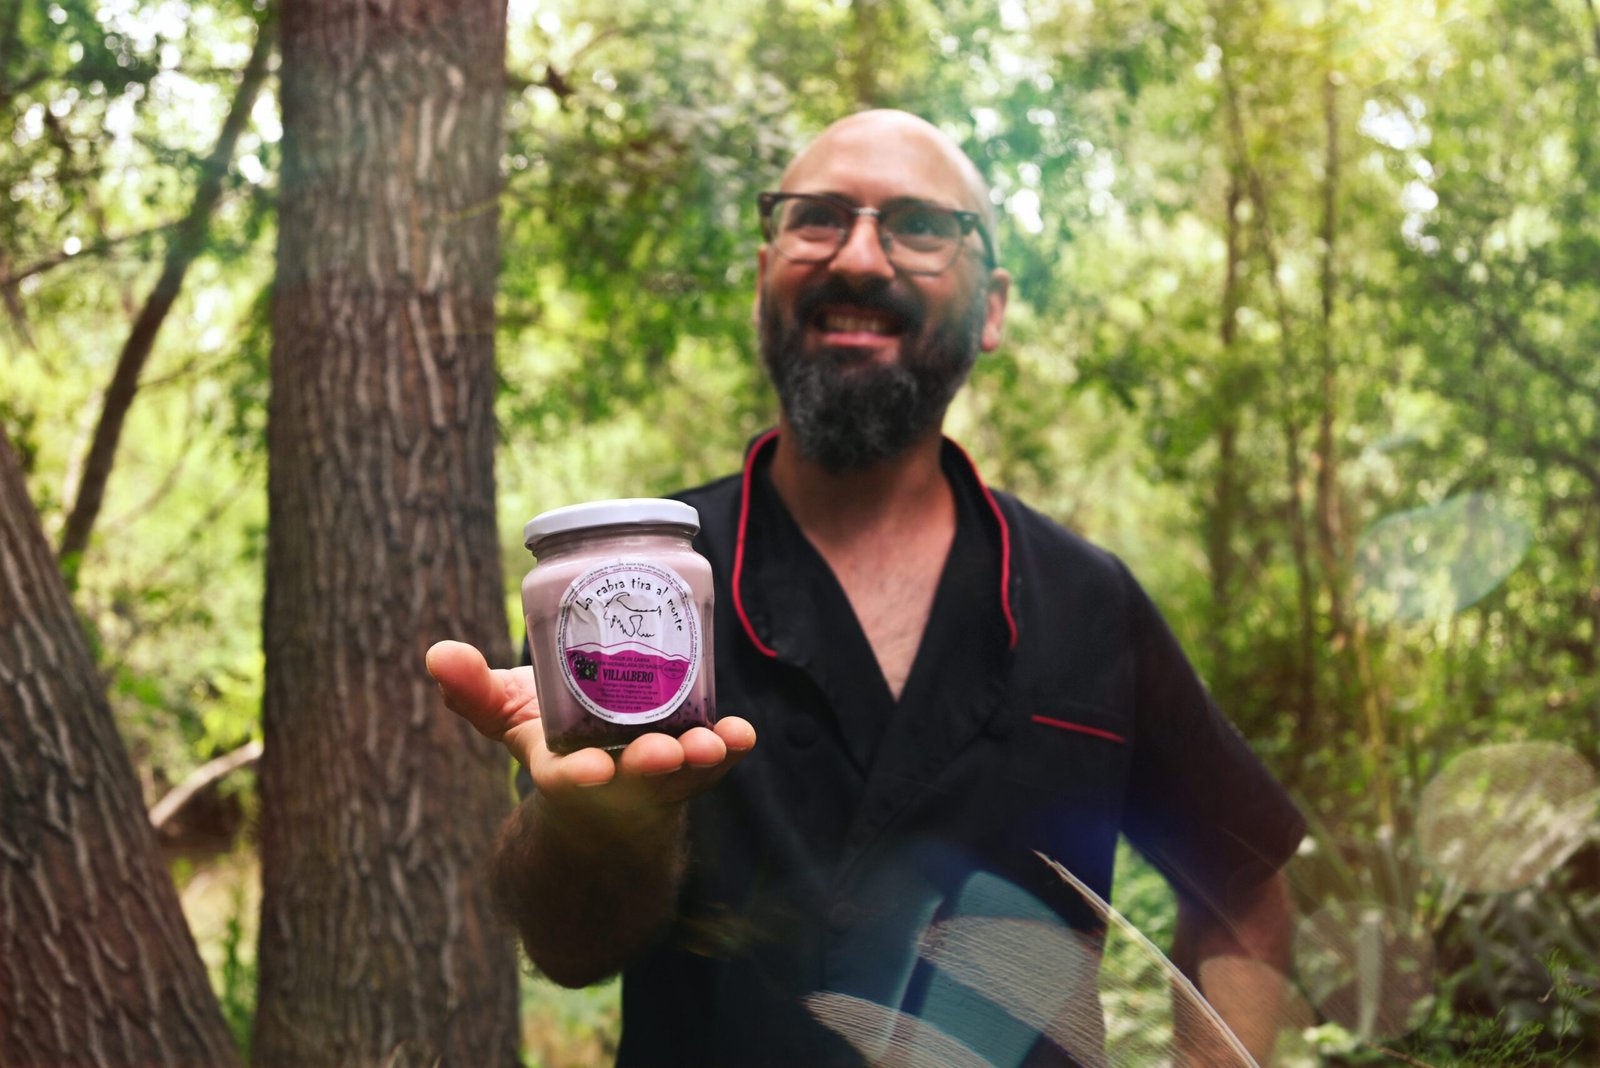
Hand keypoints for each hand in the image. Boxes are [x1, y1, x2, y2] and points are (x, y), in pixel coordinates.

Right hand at [425, 639, 756, 812]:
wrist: (605, 776)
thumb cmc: (555, 738)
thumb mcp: (510, 716)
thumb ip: (474, 690)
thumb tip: (438, 654)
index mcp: (565, 772)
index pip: (568, 780)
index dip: (578, 775)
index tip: (588, 770)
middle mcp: (617, 780)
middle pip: (637, 780)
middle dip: (652, 768)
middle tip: (666, 752)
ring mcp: (661, 777)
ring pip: (685, 773)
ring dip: (700, 758)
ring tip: (714, 743)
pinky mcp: (696, 765)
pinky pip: (719, 758)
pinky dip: (731, 746)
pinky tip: (743, 732)